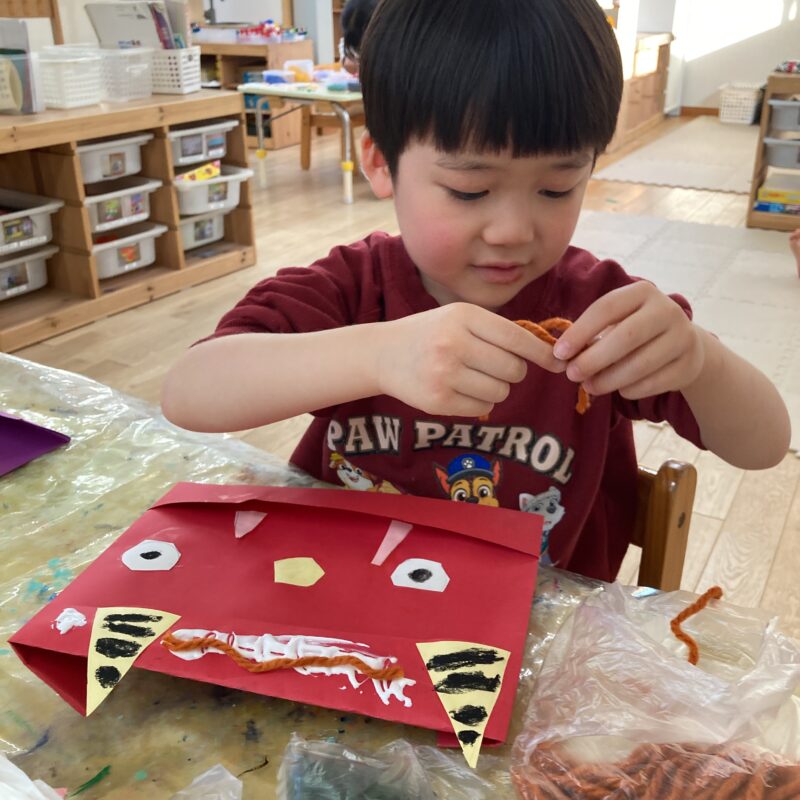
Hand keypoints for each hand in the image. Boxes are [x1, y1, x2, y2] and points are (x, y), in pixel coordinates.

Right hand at [376, 303, 565, 415]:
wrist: (381, 354)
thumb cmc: (430, 334)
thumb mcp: (459, 318)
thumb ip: (498, 331)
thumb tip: (548, 354)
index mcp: (463, 317)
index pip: (516, 338)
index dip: (541, 353)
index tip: (557, 363)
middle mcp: (453, 344)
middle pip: (513, 370)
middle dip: (512, 372)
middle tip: (492, 366)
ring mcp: (444, 374)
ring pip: (501, 391)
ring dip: (496, 388)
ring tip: (472, 377)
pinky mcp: (438, 401)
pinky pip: (483, 408)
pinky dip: (480, 402)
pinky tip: (460, 390)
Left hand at [551, 282, 704, 399]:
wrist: (682, 343)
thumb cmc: (634, 330)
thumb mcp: (615, 322)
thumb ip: (591, 335)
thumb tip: (563, 358)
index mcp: (643, 292)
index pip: (607, 307)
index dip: (580, 331)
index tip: (559, 353)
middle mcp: (667, 310)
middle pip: (626, 336)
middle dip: (594, 359)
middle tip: (572, 375)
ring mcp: (683, 337)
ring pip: (640, 364)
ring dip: (609, 379)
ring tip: (589, 386)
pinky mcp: (690, 365)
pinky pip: (654, 383)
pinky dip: (631, 390)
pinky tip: (619, 390)